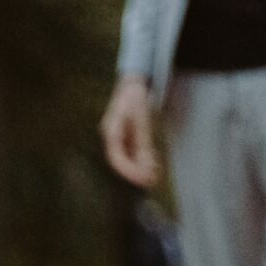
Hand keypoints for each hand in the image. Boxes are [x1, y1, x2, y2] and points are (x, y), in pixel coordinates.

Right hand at [100, 73, 160, 187]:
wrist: (131, 84)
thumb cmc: (135, 98)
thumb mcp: (142, 120)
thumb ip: (144, 142)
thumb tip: (149, 165)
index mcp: (111, 132)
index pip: (116, 158)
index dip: (129, 171)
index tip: (143, 179)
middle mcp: (111, 137)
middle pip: (120, 161)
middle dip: (135, 172)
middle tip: (151, 181)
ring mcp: (117, 137)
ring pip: (126, 158)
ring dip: (139, 167)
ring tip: (154, 175)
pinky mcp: (124, 136)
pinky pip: (131, 152)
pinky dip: (141, 159)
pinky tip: (153, 163)